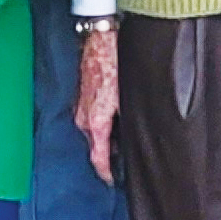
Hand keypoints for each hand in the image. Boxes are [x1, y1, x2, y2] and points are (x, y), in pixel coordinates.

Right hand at [73, 26, 119, 184]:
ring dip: (106, 138)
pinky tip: (115, 117)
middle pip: (95, 146)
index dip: (106, 173)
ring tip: (123, 139)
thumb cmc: (114, 64)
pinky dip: (101, 123)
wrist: (101, 38)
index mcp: (95, 122)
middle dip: (108, 155)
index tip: (113, 181)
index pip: (98, 158)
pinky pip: (90, 118)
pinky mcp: (82, 96)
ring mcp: (81, 106)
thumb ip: (129, 121)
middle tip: (124, 161)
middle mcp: (84, 118)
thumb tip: (139, 137)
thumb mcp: (127, 97)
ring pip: (93, 131)